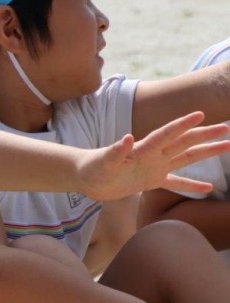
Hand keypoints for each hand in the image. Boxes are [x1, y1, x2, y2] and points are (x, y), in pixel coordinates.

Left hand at [77, 112, 229, 201]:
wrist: (86, 178)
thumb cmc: (93, 168)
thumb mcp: (103, 161)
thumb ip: (115, 151)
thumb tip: (127, 138)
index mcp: (142, 149)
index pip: (166, 135)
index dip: (182, 125)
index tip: (200, 115)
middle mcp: (152, 155)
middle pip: (183, 142)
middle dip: (204, 134)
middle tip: (226, 128)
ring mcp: (154, 167)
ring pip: (185, 158)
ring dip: (205, 152)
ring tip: (226, 145)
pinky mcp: (150, 180)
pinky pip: (175, 183)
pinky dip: (191, 185)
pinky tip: (209, 188)